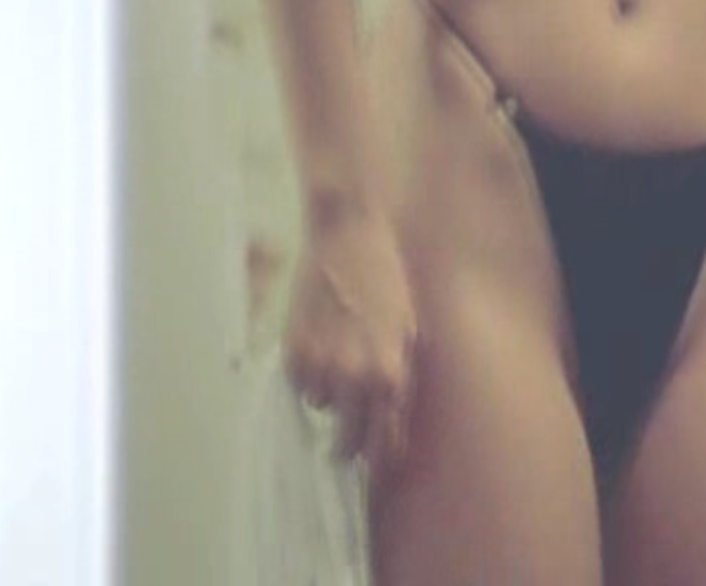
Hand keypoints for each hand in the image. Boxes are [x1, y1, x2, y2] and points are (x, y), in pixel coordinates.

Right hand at [284, 199, 417, 472]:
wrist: (351, 236)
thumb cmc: (391, 280)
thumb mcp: (412, 331)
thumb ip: (402, 379)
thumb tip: (395, 420)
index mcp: (390, 375)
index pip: (384, 444)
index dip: (382, 462)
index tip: (379, 469)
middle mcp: (354, 377)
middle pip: (347, 440)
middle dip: (351, 440)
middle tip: (350, 434)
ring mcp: (320, 364)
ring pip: (320, 407)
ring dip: (330, 394)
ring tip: (340, 362)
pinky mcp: (292, 348)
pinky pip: (299, 382)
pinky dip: (308, 372)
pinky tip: (320, 346)